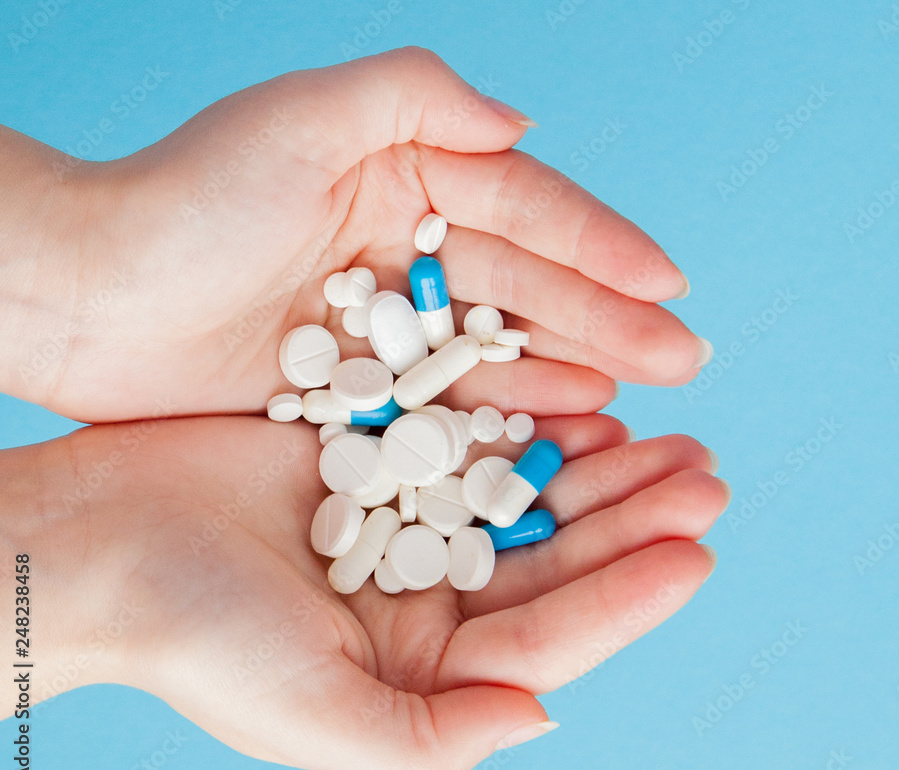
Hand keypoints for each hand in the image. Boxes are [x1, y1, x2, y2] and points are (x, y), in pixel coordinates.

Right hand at [0, 415, 725, 769]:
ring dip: (600, 466)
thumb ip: (430, 736)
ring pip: (530, 495)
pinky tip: (586, 399)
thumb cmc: (196, 638)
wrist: (101, 545)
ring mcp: (413, 520)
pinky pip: (477, 436)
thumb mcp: (312, 712)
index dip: (627, 597)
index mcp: (426, 666)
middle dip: (634, 521)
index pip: (550, 636)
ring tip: (670, 437)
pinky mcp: (387, 457)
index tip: (698, 553)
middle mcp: (431, 596)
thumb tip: (543, 716)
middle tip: (706, 477)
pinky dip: (530, 419)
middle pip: (556, 559)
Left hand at [1, 47, 705, 422]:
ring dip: (575, 369)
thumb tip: (523, 124)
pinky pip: (451, 404)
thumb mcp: (301, 117)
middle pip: (528, 285)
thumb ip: (415, 98)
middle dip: (610, 318)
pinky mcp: (360, 389)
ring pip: (501, 348)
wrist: (92, 294)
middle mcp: (406, 248)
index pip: (525, 209)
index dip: (601, 245)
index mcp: (405, 177)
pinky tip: (564, 422)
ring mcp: (388, 324)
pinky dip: (507, 413)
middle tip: (686, 356)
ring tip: (643, 392)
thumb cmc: (187, 198)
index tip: (670, 281)